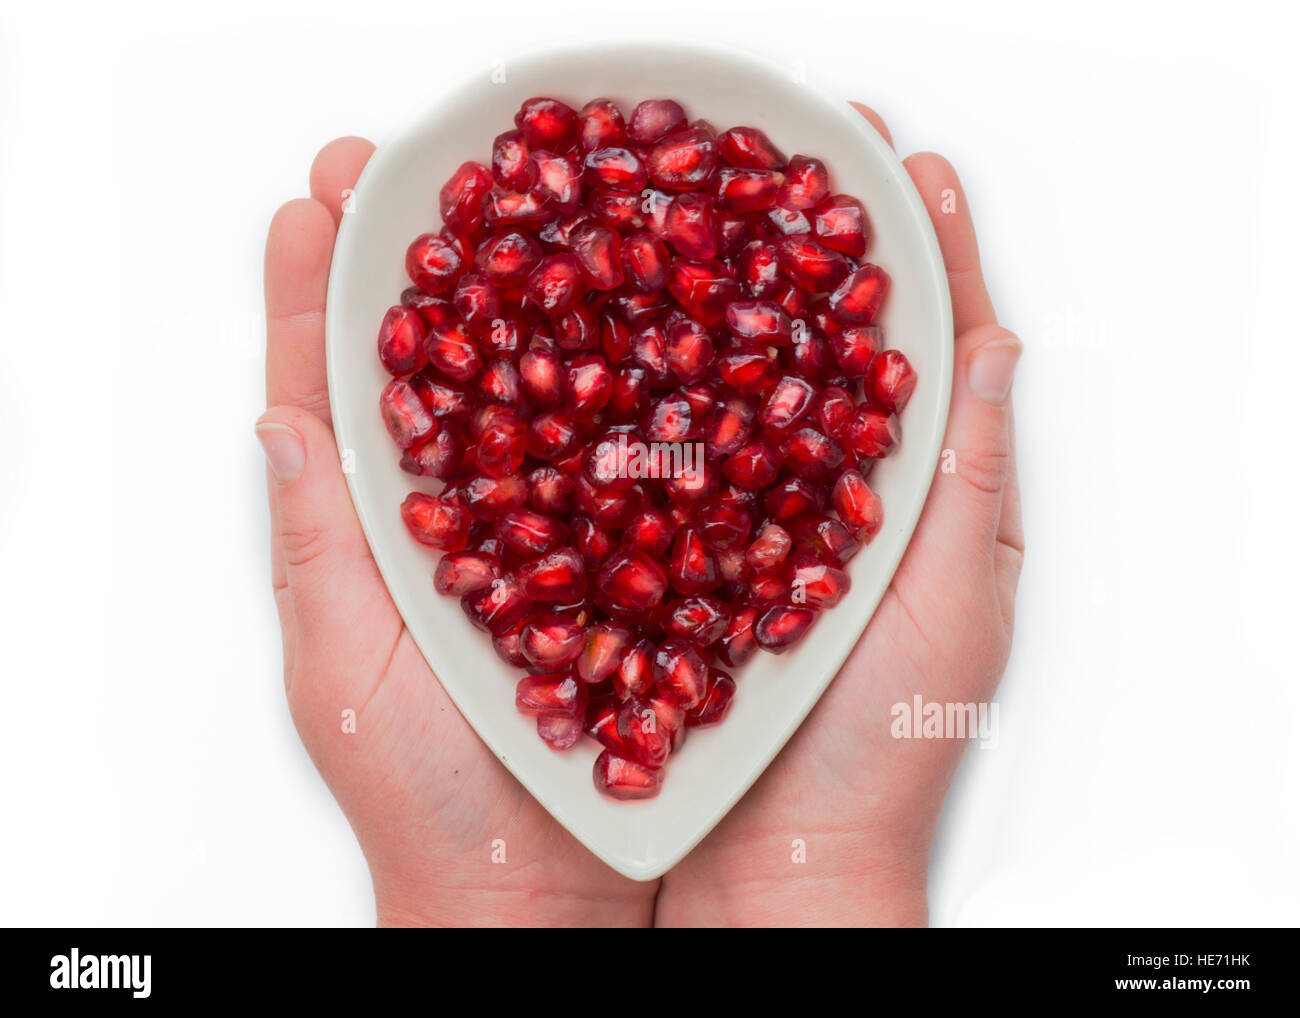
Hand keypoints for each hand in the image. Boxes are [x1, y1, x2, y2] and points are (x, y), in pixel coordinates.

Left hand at [259, 138, 658, 926]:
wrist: (545, 892)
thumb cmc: (427, 802)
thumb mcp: (342, 672)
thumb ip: (313, 547)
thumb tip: (278, 418)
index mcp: (377, 534)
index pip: (339, 394)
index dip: (319, 297)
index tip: (314, 204)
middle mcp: (468, 516)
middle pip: (441, 369)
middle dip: (422, 264)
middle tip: (408, 170)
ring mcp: (552, 530)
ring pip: (542, 396)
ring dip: (530, 300)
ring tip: (526, 209)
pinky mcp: (632, 555)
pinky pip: (630, 458)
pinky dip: (630, 386)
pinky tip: (636, 319)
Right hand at [653, 105, 1022, 926]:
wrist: (776, 861)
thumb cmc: (882, 749)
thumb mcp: (951, 603)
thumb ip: (971, 477)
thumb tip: (995, 347)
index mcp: (919, 500)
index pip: (929, 355)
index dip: (925, 260)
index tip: (911, 174)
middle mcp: (833, 498)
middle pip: (828, 354)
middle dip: (815, 258)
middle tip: (797, 166)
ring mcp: (755, 523)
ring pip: (740, 395)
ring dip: (727, 308)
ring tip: (712, 221)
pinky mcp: (685, 557)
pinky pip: (674, 464)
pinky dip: (658, 400)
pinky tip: (632, 341)